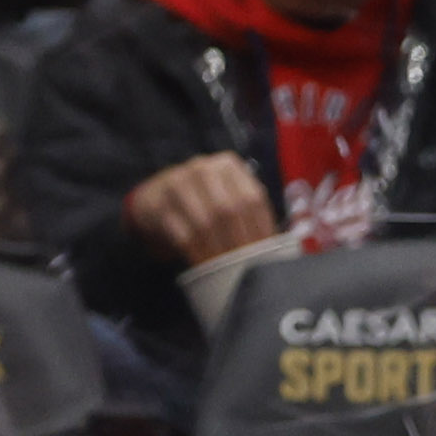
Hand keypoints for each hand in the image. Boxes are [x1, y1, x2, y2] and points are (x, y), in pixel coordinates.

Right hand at [126, 150, 279, 264]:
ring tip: (230, 270)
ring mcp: (175, 182)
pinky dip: (196, 252)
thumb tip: (280, 245)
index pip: (252, 200)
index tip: (266, 254)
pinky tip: (205, 264)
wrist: (157, 201)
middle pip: (229, 211)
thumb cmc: (205, 204)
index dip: (261, 230)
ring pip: (205, 222)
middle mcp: (202, 168)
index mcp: (228, 165)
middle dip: (239, 242)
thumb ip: (253, 215)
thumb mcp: (232, 201)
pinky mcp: (155, 203)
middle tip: (247, 267)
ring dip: (219, 250)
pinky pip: (180, 232)